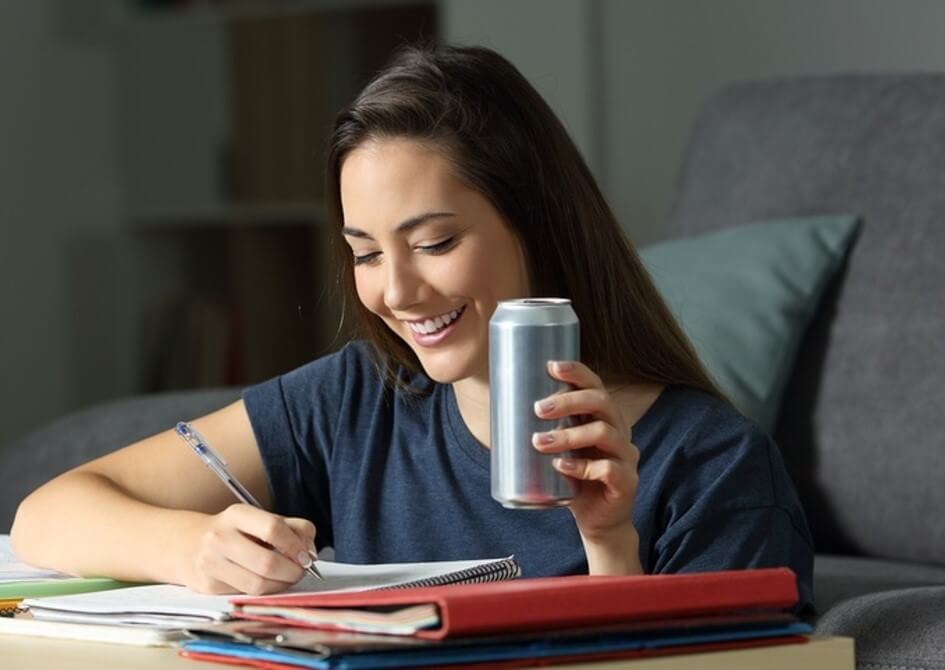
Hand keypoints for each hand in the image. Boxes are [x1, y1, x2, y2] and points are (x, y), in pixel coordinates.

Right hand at [183, 504, 316, 594]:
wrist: (187, 544)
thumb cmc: (234, 531)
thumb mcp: (259, 519)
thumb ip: (292, 528)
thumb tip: (310, 551)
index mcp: (237, 515)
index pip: (273, 528)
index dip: (296, 545)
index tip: (307, 556)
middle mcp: (220, 537)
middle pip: (268, 563)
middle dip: (293, 571)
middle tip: (301, 571)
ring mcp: (211, 563)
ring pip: (258, 584)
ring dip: (282, 585)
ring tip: (287, 578)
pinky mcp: (208, 586)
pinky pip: (246, 594)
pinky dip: (265, 591)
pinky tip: (267, 583)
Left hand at [532, 360, 641, 566]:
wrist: (598, 521)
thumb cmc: (575, 479)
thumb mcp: (560, 449)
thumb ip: (545, 431)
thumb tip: (500, 410)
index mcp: (604, 418)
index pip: (596, 385)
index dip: (577, 372)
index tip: (551, 366)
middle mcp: (620, 431)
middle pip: (601, 403)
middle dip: (569, 401)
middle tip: (538, 409)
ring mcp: (626, 456)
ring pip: (603, 433)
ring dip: (567, 435)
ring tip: (539, 442)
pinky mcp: (626, 482)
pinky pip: (607, 469)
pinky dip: (581, 467)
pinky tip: (560, 467)